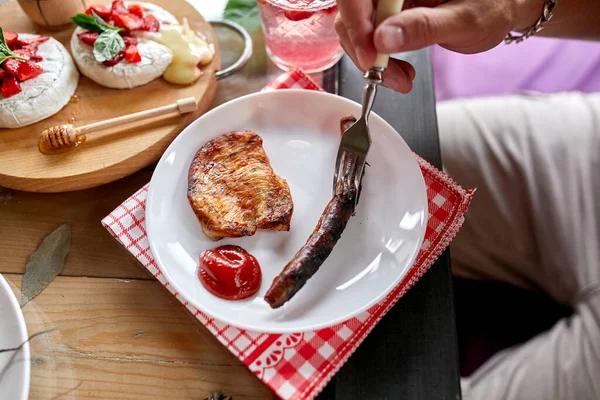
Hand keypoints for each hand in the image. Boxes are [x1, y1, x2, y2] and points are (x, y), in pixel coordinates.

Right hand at [335, 0, 541, 92]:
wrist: (503, 9)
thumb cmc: (493, 5)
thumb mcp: (464, 20)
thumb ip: (423, 28)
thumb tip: (382, 39)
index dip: (356, 23)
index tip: (371, 56)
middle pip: (352, 13)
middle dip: (364, 49)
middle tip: (388, 76)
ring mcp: (388, 0)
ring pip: (356, 29)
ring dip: (371, 60)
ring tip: (400, 78)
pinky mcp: (388, 15)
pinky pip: (368, 38)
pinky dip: (379, 61)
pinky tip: (398, 71)